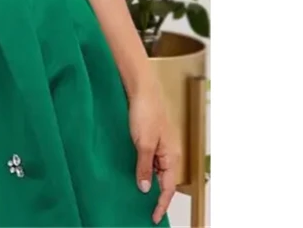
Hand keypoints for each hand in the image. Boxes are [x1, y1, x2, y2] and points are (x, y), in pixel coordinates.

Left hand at [128, 83, 180, 224]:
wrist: (141, 87)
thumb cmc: (146, 111)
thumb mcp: (143, 143)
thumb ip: (144, 167)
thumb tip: (146, 189)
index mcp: (171, 156)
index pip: (168, 187)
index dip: (161, 204)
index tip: (153, 217)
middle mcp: (168, 151)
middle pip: (163, 179)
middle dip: (155, 194)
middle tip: (143, 208)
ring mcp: (159, 143)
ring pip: (154, 168)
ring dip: (146, 179)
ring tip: (135, 192)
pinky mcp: (149, 134)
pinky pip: (147, 157)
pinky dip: (141, 166)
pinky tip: (131, 169)